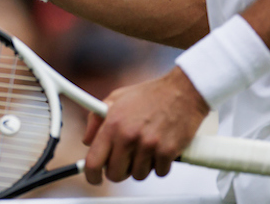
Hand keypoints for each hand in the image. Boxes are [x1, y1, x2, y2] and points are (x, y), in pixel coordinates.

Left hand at [82, 67, 208, 183]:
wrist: (182, 91)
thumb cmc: (149, 95)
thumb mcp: (116, 98)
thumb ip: (96, 119)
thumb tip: (87, 141)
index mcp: (112, 124)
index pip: (93, 161)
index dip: (91, 174)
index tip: (94, 177)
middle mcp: (128, 136)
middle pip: (115, 174)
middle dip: (119, 170)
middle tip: (125, 159)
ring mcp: (149, 145)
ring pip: (138, 175)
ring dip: (141, 166)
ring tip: (146, 147)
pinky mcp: (168, 152)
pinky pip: (159, 172)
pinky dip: (160, 164)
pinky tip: (160, 148)